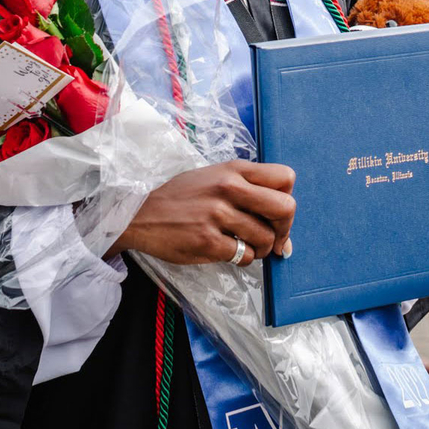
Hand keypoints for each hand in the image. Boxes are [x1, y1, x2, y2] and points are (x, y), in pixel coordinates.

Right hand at [108, 160, 295, 266]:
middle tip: (276, 240)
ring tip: (244, 245)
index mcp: (233, 169)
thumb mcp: (212, 177)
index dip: (287, 197)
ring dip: (260, 248)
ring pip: (265, 238)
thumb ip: (245, 188)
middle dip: (285, 230)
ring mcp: (218, 215)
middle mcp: (229, 188)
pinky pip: (244, 256)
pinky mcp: (208, 241)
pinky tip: (227, 250)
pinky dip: (242, 258)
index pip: (285, 176)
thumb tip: (282, 220)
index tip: (277, 213)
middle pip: (285, 208)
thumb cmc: (181, 197)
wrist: (140, 214)